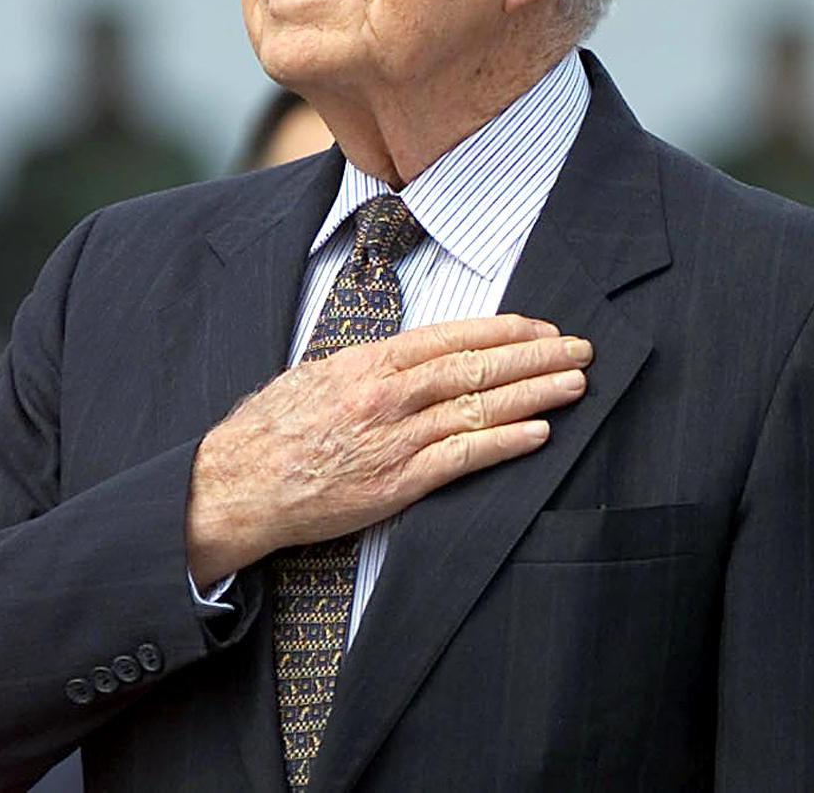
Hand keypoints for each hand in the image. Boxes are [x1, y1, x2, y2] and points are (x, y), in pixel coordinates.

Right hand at [185, 315, 590, 584]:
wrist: (233, 487)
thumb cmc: (272, 430)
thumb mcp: (319, 375)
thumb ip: (374, 365)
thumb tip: (420, 355)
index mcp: (369, 361)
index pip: (453, 336)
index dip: (505, 330)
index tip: (543, 326)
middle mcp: (388, 394)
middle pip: (477, 367)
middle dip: (535, 355)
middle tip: (579, 349)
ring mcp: (394, 439)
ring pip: (479, 407)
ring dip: (534, 393)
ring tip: (574, 383)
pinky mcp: (395, 483)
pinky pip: (462, 457)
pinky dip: (505, 443)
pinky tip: (539, 432)